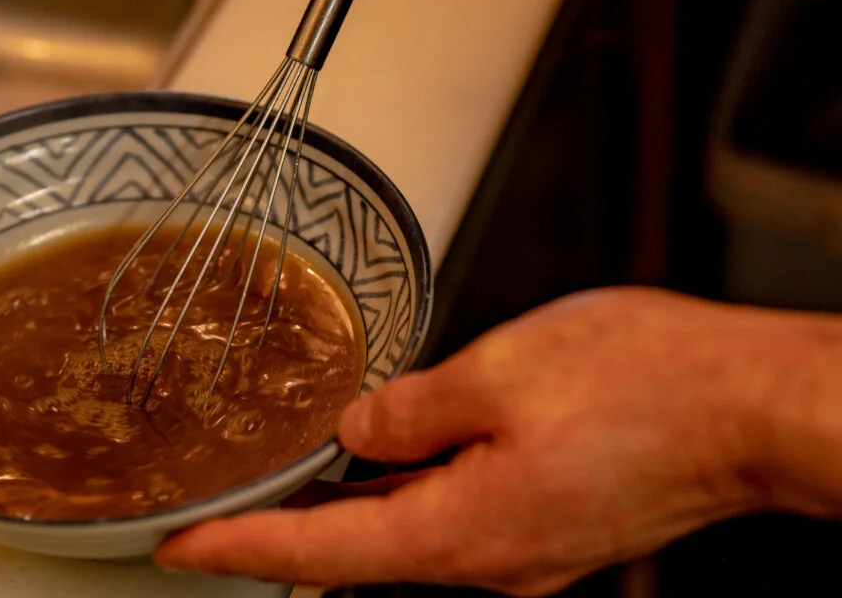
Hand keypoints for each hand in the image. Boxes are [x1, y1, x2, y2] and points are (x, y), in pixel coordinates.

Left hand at [154, 287, 818, 593]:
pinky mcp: (551, 518)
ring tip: (289, 477)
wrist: (746, 405)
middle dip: (287, 529)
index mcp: (467, 528)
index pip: (322, 554)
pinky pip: (454, 509)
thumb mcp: (502, 370)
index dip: (242, 549)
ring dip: (348, 507)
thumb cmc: (641, 381)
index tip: (180, 547)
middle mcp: (493, 558)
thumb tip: (359, 432)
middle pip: (360, 550)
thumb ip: (414, 407)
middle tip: (220, 506)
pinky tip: (388, 457)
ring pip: (409, 528)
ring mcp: (526, 545)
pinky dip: (406, 489)